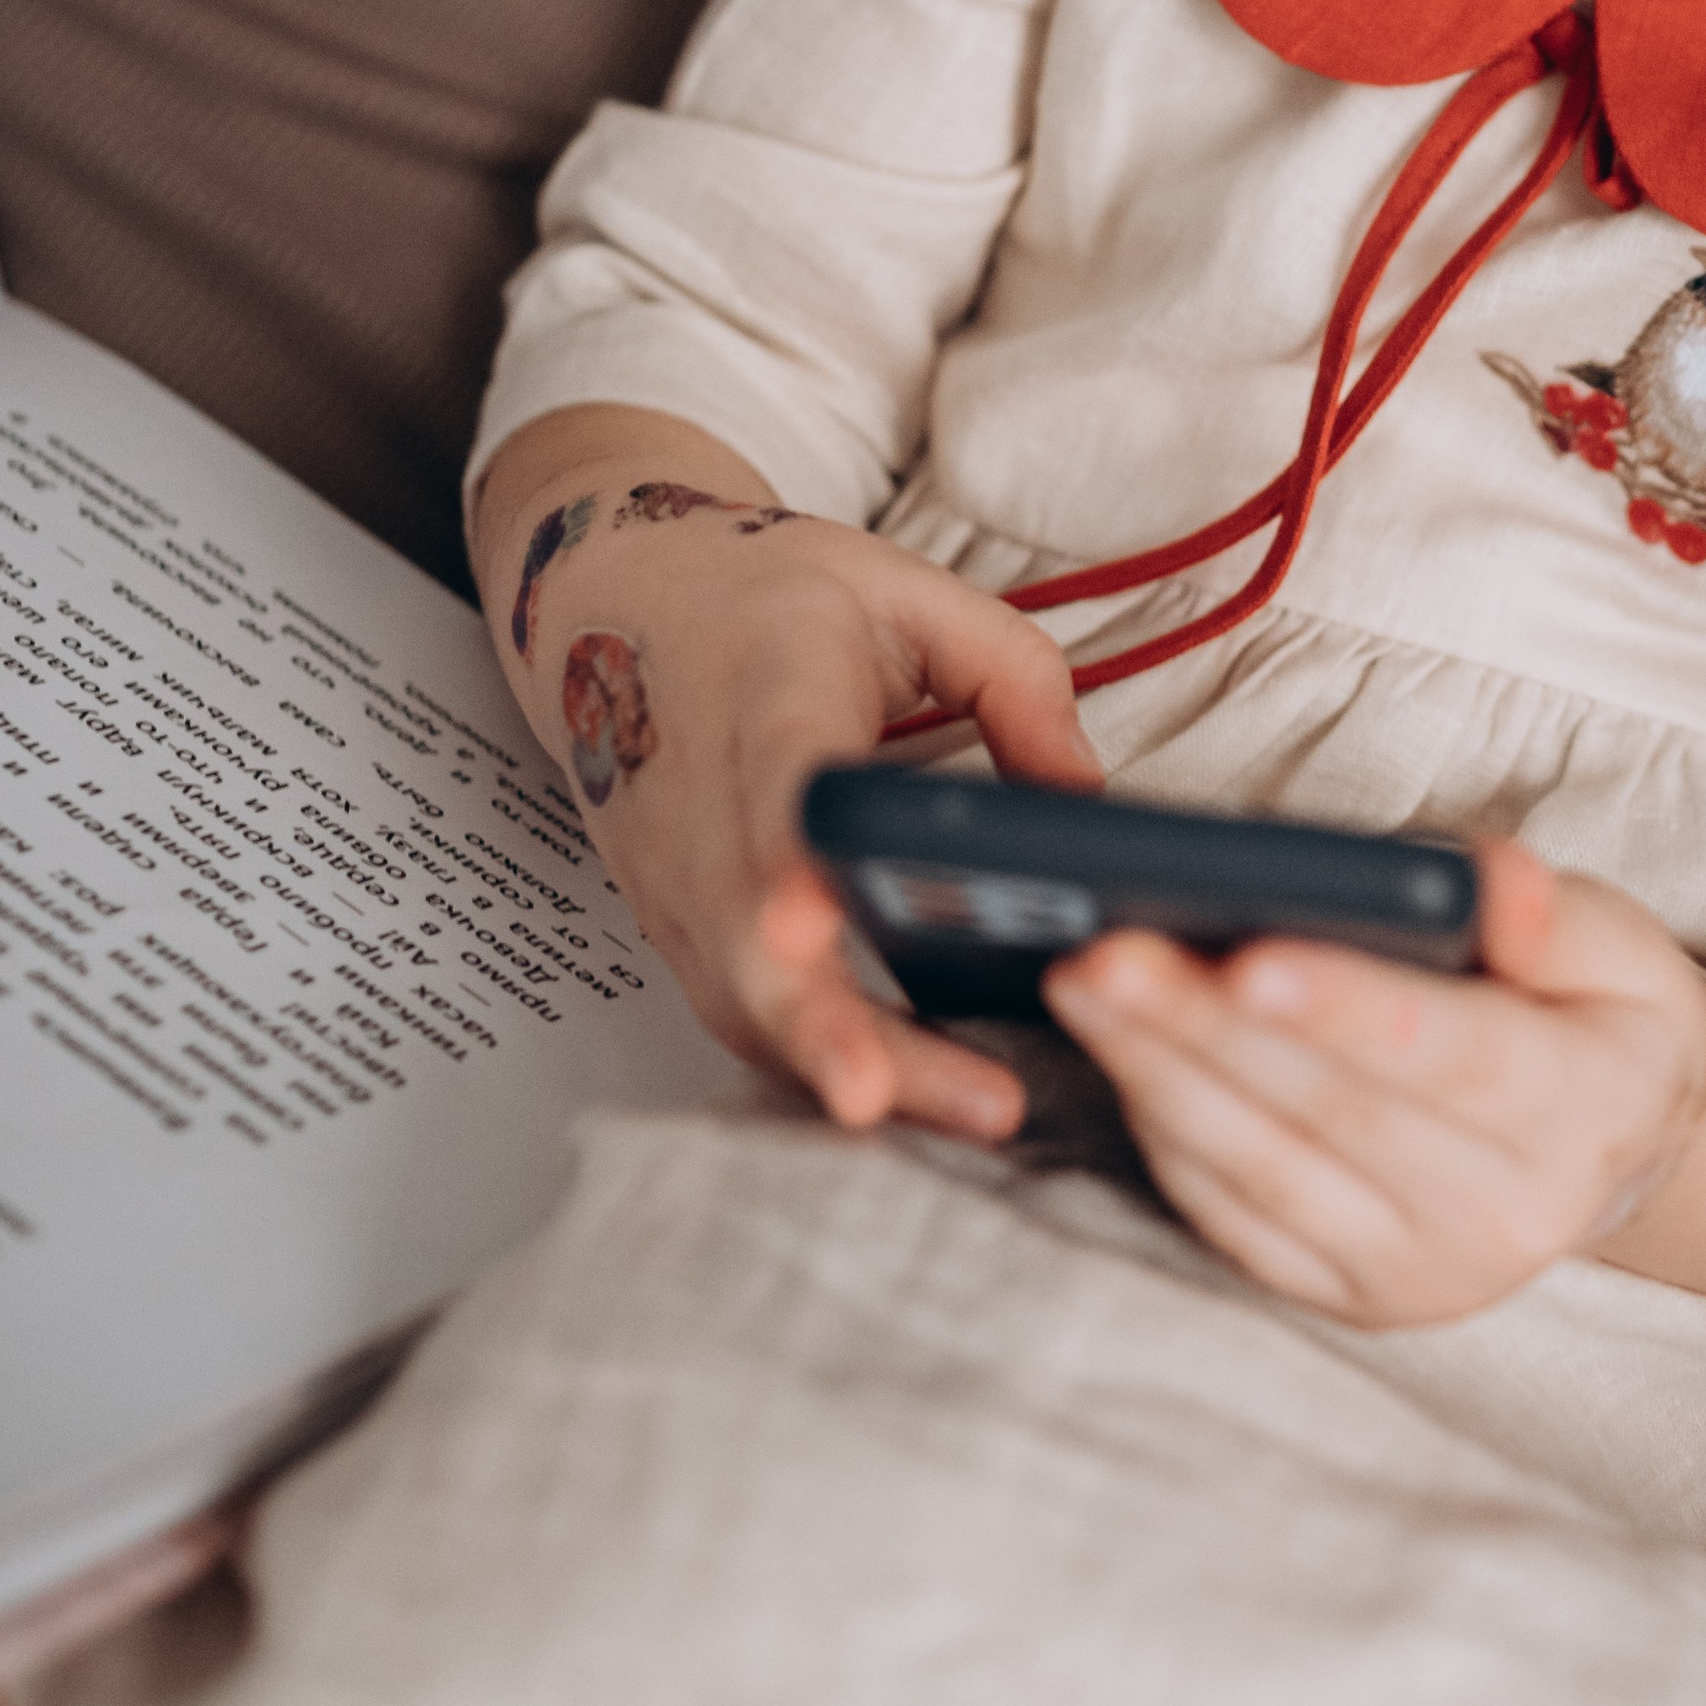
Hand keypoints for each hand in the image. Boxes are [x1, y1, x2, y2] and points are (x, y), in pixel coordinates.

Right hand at [473, 407, 1100, 1141]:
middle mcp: (701, 793)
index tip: (809, 925)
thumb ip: (1014, 682)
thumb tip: (1084, 806)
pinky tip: (910, 1093)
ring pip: (738, 995)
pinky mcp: (671, 920)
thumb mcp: (910, 593)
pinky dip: (811, 1059)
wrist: (621, 601)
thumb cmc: (775, 597)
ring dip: (832, 1065)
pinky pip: (737, 1006)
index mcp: (767, 689)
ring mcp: (673, 869)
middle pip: (743, 930)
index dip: (786, 857)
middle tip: (888, 1096)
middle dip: (813, 1023)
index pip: (771, 780)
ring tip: (968, 1111)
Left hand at [1041, 841, 1705, 1327]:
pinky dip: (1166, 1132)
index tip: (1249, 957)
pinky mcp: (1351, 1297)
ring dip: (1157, 1074)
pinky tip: (1117, 1053)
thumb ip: (1556, 916)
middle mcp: (1503, 1217)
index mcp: (1584, 1111)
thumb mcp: (1621, 947)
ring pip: (1264, 1170)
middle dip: (1206, 1028)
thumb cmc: (1599, 1014)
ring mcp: (1420, 1273)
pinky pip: (1236, 1217)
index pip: (1453, 1056)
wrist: (1615, 1149)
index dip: (1349, 1009)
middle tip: (1106, 949)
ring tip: (1081, 983)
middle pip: (1330, 1112)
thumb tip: (1493, 881)